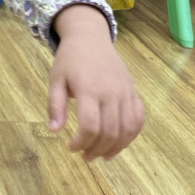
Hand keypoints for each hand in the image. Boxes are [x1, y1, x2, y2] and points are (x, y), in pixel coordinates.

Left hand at [48, 5, 144, 160]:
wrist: (90, 37)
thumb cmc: (70, 59)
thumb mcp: (56, 79)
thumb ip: (55, 105)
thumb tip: (54, 131)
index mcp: (89, 89)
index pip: (91, 126)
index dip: (82, 142)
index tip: (71, 148)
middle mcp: (111, 92)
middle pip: (110, 131)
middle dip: (97, 149)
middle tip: (86, 156)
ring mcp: (126, 92)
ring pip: (128, 129)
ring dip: (116, 147)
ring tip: (103, 155)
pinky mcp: (134, 92)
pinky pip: (139, 118)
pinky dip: (132, 135)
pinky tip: (120, 143)